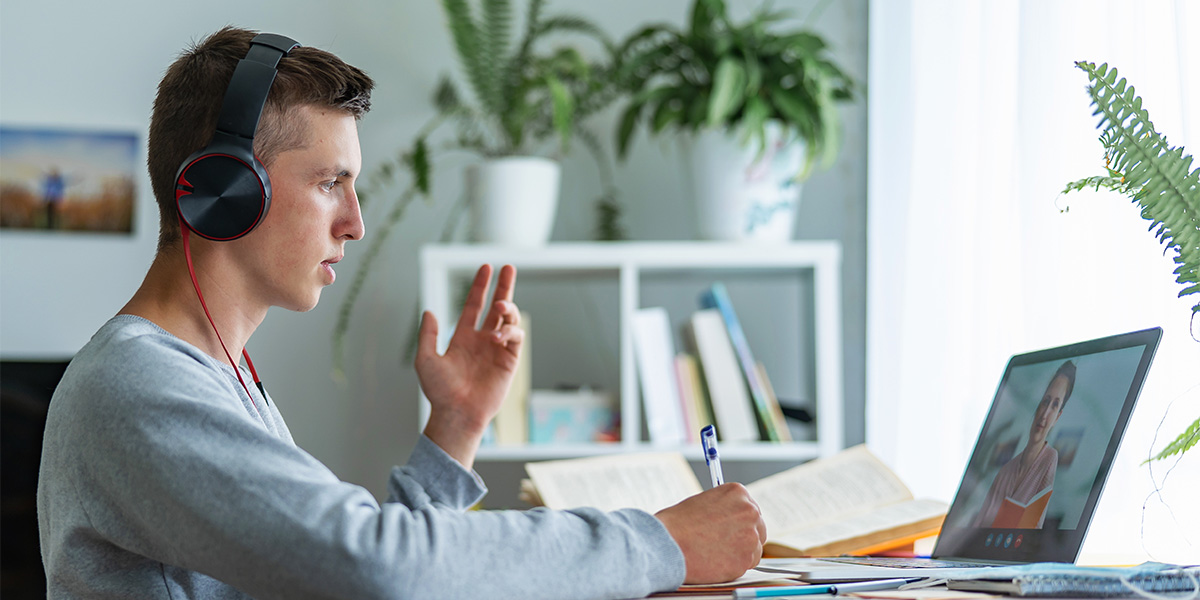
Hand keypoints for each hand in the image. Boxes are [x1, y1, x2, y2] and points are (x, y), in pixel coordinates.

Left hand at [415, 264, 522, 467]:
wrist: (457, 412)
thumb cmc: (440, 391)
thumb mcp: (425, 359)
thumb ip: (428, 334)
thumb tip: (429, 311)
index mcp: (463, 337)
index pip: (474, 305)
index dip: (479, 287)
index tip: (486, 268)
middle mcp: (482, 340)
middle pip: (497, 307)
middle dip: (503, 286)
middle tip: (509, 267)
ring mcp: (497, 349)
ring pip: (509, 319)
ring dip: (508, 307)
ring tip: (501, 306)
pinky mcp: (509, 360)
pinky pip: (517, 337)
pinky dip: (511, 330)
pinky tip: (498, 335)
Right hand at [655, 483, 766, 583]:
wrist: (667, 544)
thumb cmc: (677, 524)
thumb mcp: (702, 502)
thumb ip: (723, 508)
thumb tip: (730, 519)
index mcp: (738, 493)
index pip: (750, 509)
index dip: (739, 521)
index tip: (731, 528)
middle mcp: (749, 511)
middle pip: (758, 528)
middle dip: (744, 537)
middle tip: (724, 543)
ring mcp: (750, 536)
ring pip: (754, 548)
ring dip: (740, 553)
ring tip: (715, 552)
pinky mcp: (746, 559)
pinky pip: (747, 565)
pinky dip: (735, 566)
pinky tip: (716, 561)